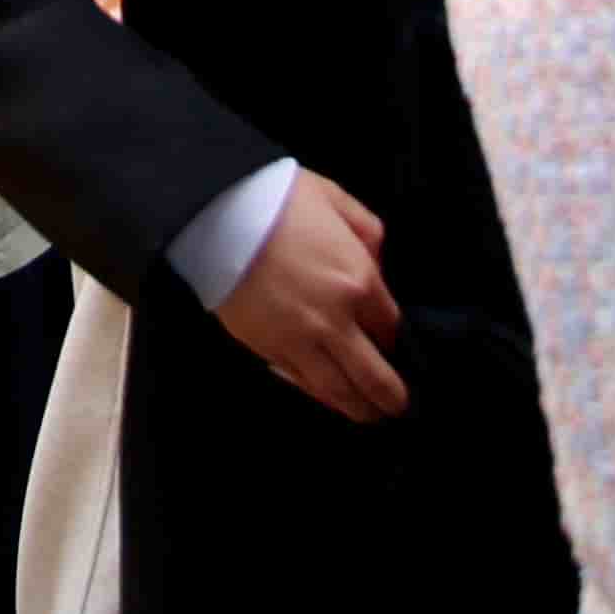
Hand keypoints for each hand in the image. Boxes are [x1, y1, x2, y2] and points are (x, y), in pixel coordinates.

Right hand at [214, 171, 413, 424]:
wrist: (217, 213)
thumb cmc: (278, 198)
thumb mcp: (336, 199)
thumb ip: (368, 233)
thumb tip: (375, 265)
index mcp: (359, 280)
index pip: (391, 327)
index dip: (394, 341)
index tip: (390, 345)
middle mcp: (336, 320)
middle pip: (374, 373)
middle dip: (390, 396)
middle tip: (396, 406)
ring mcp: (300, 340)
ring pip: (338, 390)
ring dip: (359, 408)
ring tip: (368, 415)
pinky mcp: (267, 349)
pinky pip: (301, 382)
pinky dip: (320, 396)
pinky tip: (328, 399)